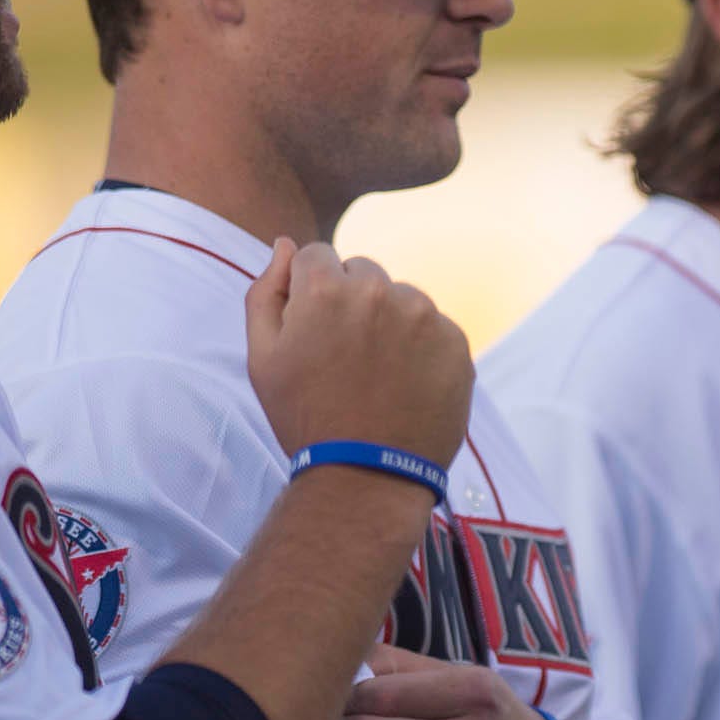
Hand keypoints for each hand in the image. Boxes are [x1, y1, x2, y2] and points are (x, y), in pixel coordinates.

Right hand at [244, 239, 472, 466]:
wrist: (367, 474)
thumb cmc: (305, 416)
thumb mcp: (262, 357)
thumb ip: (267, 290)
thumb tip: (285, 245)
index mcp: (326, 289)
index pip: (317, 256)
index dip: (311, 291)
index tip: (315, 327)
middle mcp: (380, 291)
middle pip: (362, 272)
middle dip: (352, 300)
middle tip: (346, 355)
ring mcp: (424, 316)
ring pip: (401, 297)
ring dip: (390, 321)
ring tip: (378, 373)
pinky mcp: (456, 342)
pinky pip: (434, 326)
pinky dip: (422, 346)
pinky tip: (406, 382)